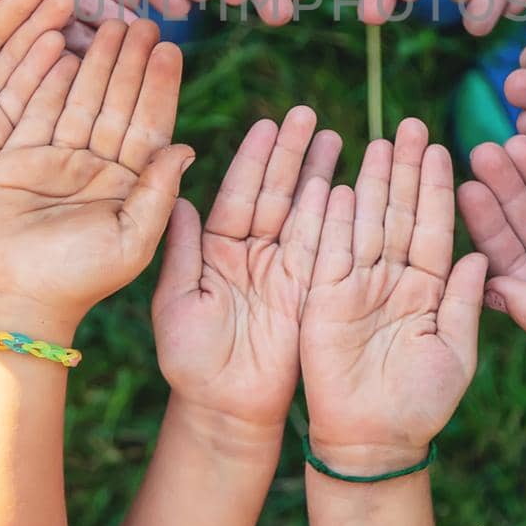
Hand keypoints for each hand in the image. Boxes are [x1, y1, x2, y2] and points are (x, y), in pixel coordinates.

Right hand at [0, 18, 191, 335]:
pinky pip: (38, 110)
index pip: (149, 126)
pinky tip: (64, 47)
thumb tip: (188, 147)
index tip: (170, 49)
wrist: (13, 300)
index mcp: (128, 186)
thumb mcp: (132, 241)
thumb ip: (158, 194)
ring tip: (109, 23)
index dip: (159, 87)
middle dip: (130, 63)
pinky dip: (50, 80)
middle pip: (118, 103)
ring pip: (82, 100)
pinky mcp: (18, 157)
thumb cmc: (79, 280)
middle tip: (142, 21)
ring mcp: (57, 160)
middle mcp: (96, 167)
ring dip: (96, 63)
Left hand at [153, 107, 341, 427]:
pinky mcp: (309, 292)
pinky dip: (336, 218)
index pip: (239, 192)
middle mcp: (253, 252)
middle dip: (292, 153)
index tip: (269, 124)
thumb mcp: (175, 303)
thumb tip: (176, 197)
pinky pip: (324, 249)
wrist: (225, 410)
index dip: (254, 159)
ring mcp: (284, 269)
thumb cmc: (190, 363)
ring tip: (334, 136)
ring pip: (304, 212)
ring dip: (319, 174)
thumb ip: (179, 250)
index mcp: (216, 248)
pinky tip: (350, 186)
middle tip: (308, 114)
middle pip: (276, 192)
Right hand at [299, 119, 486, 474]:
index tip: (443, 147)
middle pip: (397, 211)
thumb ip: (466, 302)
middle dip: (404, 168)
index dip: (437, 187)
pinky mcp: (323, 296)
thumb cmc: (422, 404)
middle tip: (410, 124)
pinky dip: (329, 219)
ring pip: (364, 221)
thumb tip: (484, 255)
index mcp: (428, 286)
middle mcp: (392, 276)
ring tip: (377, 140)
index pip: (433, 225)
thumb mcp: (456, 351)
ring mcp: (356, 283)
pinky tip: (333, 184)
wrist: (373, 440)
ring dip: (368, 181)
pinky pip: (327, 250)